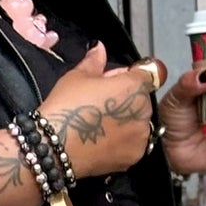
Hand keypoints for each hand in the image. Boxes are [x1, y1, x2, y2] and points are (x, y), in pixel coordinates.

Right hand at [38, 45, 163, 179]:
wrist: (55, 147)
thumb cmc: (66, 108)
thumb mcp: (77, 77)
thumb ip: (95, 62)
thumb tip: (99, 48)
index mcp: (134, 86)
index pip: (150, 73)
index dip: (133, 75)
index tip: (118, 81)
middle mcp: (144, 111)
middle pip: (142, 99)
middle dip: (127, 99)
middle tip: (101, 105)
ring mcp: (141, 136)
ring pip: (140, 123)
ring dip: (127, 121)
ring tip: (100, 125)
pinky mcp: (134, 157)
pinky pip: (133, 143)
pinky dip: (123, 141)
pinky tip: (103, 140)